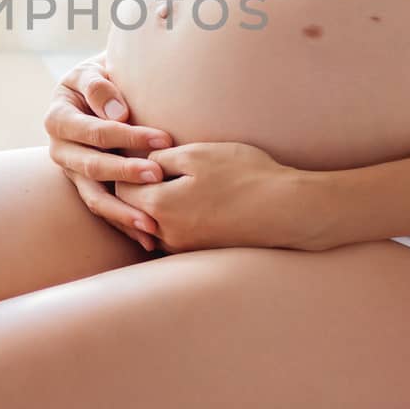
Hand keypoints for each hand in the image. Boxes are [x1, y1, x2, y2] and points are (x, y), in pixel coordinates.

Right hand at [43, 52, 174, 251]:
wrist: (96, 91)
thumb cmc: (99, 78)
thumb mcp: (92, 71)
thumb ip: (99, 86)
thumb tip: (118, 113)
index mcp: (58, 119)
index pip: (95, 132)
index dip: (128, 136)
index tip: (164, 139)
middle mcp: (60, 150)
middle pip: (93, 167)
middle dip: (126, 173)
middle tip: (158, 177)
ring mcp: (72, 173)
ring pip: (94, 198)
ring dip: (123, 212)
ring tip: (151, 224)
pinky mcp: (86, 189)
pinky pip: (104, 210)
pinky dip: (125, 224)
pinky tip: (149, 237)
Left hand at [116, 140, 314, 252]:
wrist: (287, 210)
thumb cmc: (244, 175)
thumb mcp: (198, 154)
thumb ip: (161, 158)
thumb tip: (142, 164)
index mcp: (159, 206)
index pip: (122, 189)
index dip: (127, 169)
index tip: (138, 155)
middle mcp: (166, 234)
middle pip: (133, 211)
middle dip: (137, 190)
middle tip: (149, 169)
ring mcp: (184, 248)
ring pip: (153, 226)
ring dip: (155, 207)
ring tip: (171, 185)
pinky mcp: (201, 253)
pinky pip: (174, 236)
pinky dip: (174, 220)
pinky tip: (191, 203)